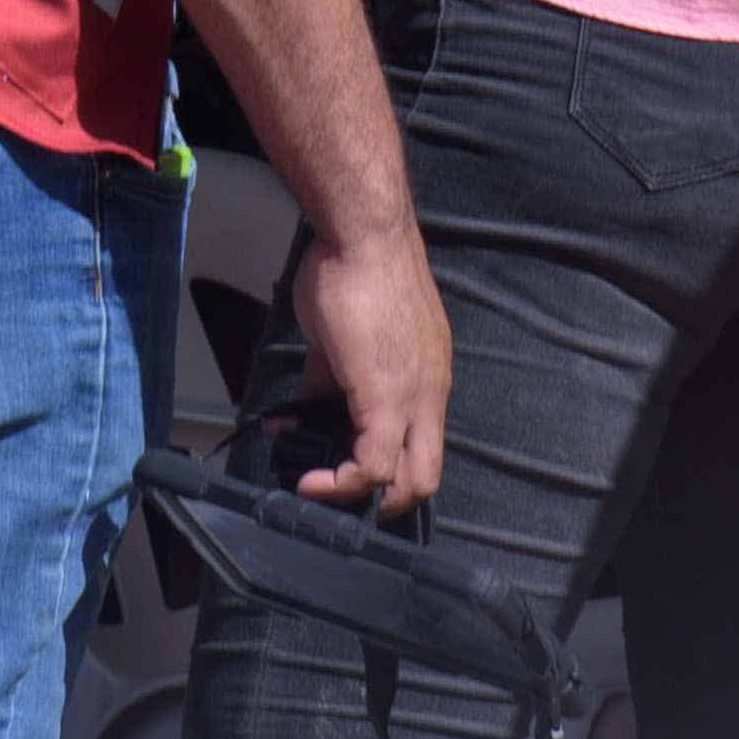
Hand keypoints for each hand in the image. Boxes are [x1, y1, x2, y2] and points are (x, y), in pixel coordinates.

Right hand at [288, 221, 450, 517]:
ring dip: (360, 494)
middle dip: (384, 500)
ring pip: (411, 480)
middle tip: (338, 492)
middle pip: (426, 477)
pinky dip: (342, 483)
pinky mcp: (387, 398)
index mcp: (427, 377)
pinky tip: (310, 479)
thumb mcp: (343, 337)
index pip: (421, 445)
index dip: (386, 469)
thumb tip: (306, 404)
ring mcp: (416, 398)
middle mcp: (431, 394)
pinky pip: (374, 464)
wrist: (363, 237)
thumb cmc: (353, 270)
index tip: (337, 462)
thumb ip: (330, 377)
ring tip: (317, 487)